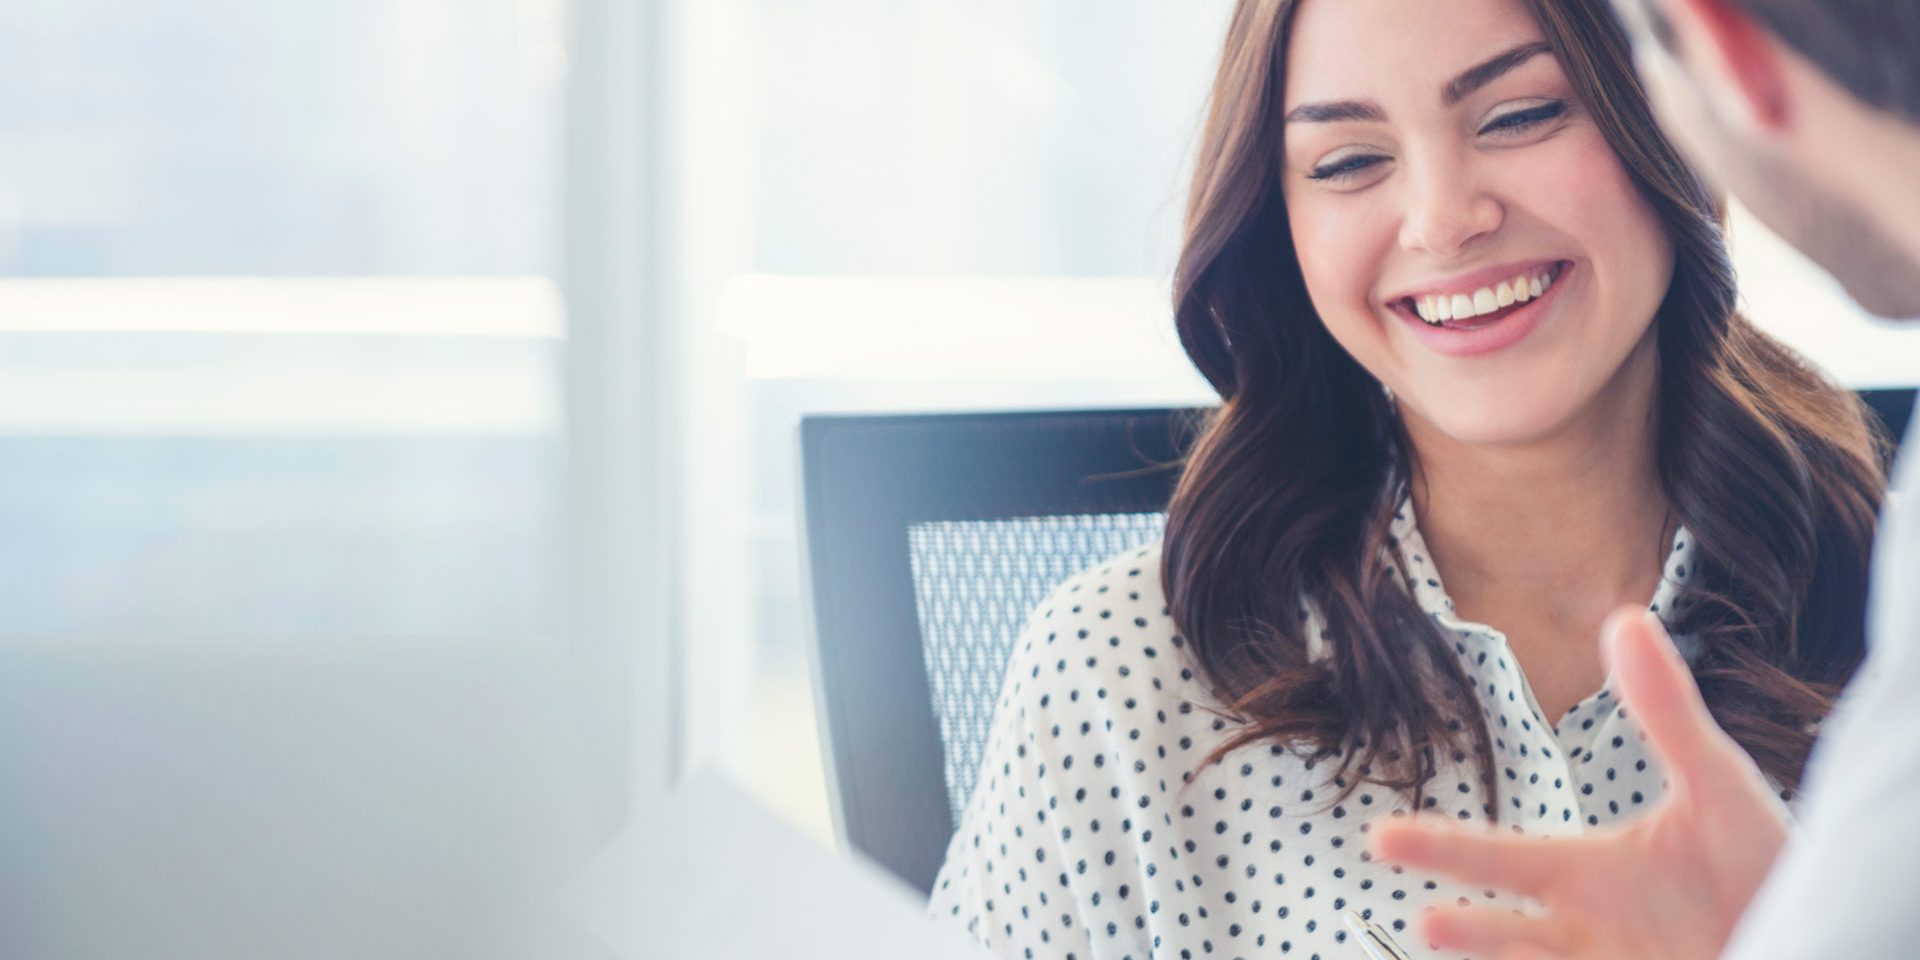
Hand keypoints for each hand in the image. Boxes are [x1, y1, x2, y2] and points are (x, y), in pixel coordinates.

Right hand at [1369, 608, 1789, 959]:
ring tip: (1445, 932)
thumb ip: (1666, 711)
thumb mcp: (1716, 783)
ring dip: (1501, 958)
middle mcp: (1588, 934)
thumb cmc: (1763, 860)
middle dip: (1461, 927)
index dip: (1440, 850)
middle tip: (1416, 914)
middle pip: (1504, 933)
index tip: (1381, 838)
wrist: (1830, 928)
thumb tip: (1624, 618)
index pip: (1498, 860)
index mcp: (1587, 876)